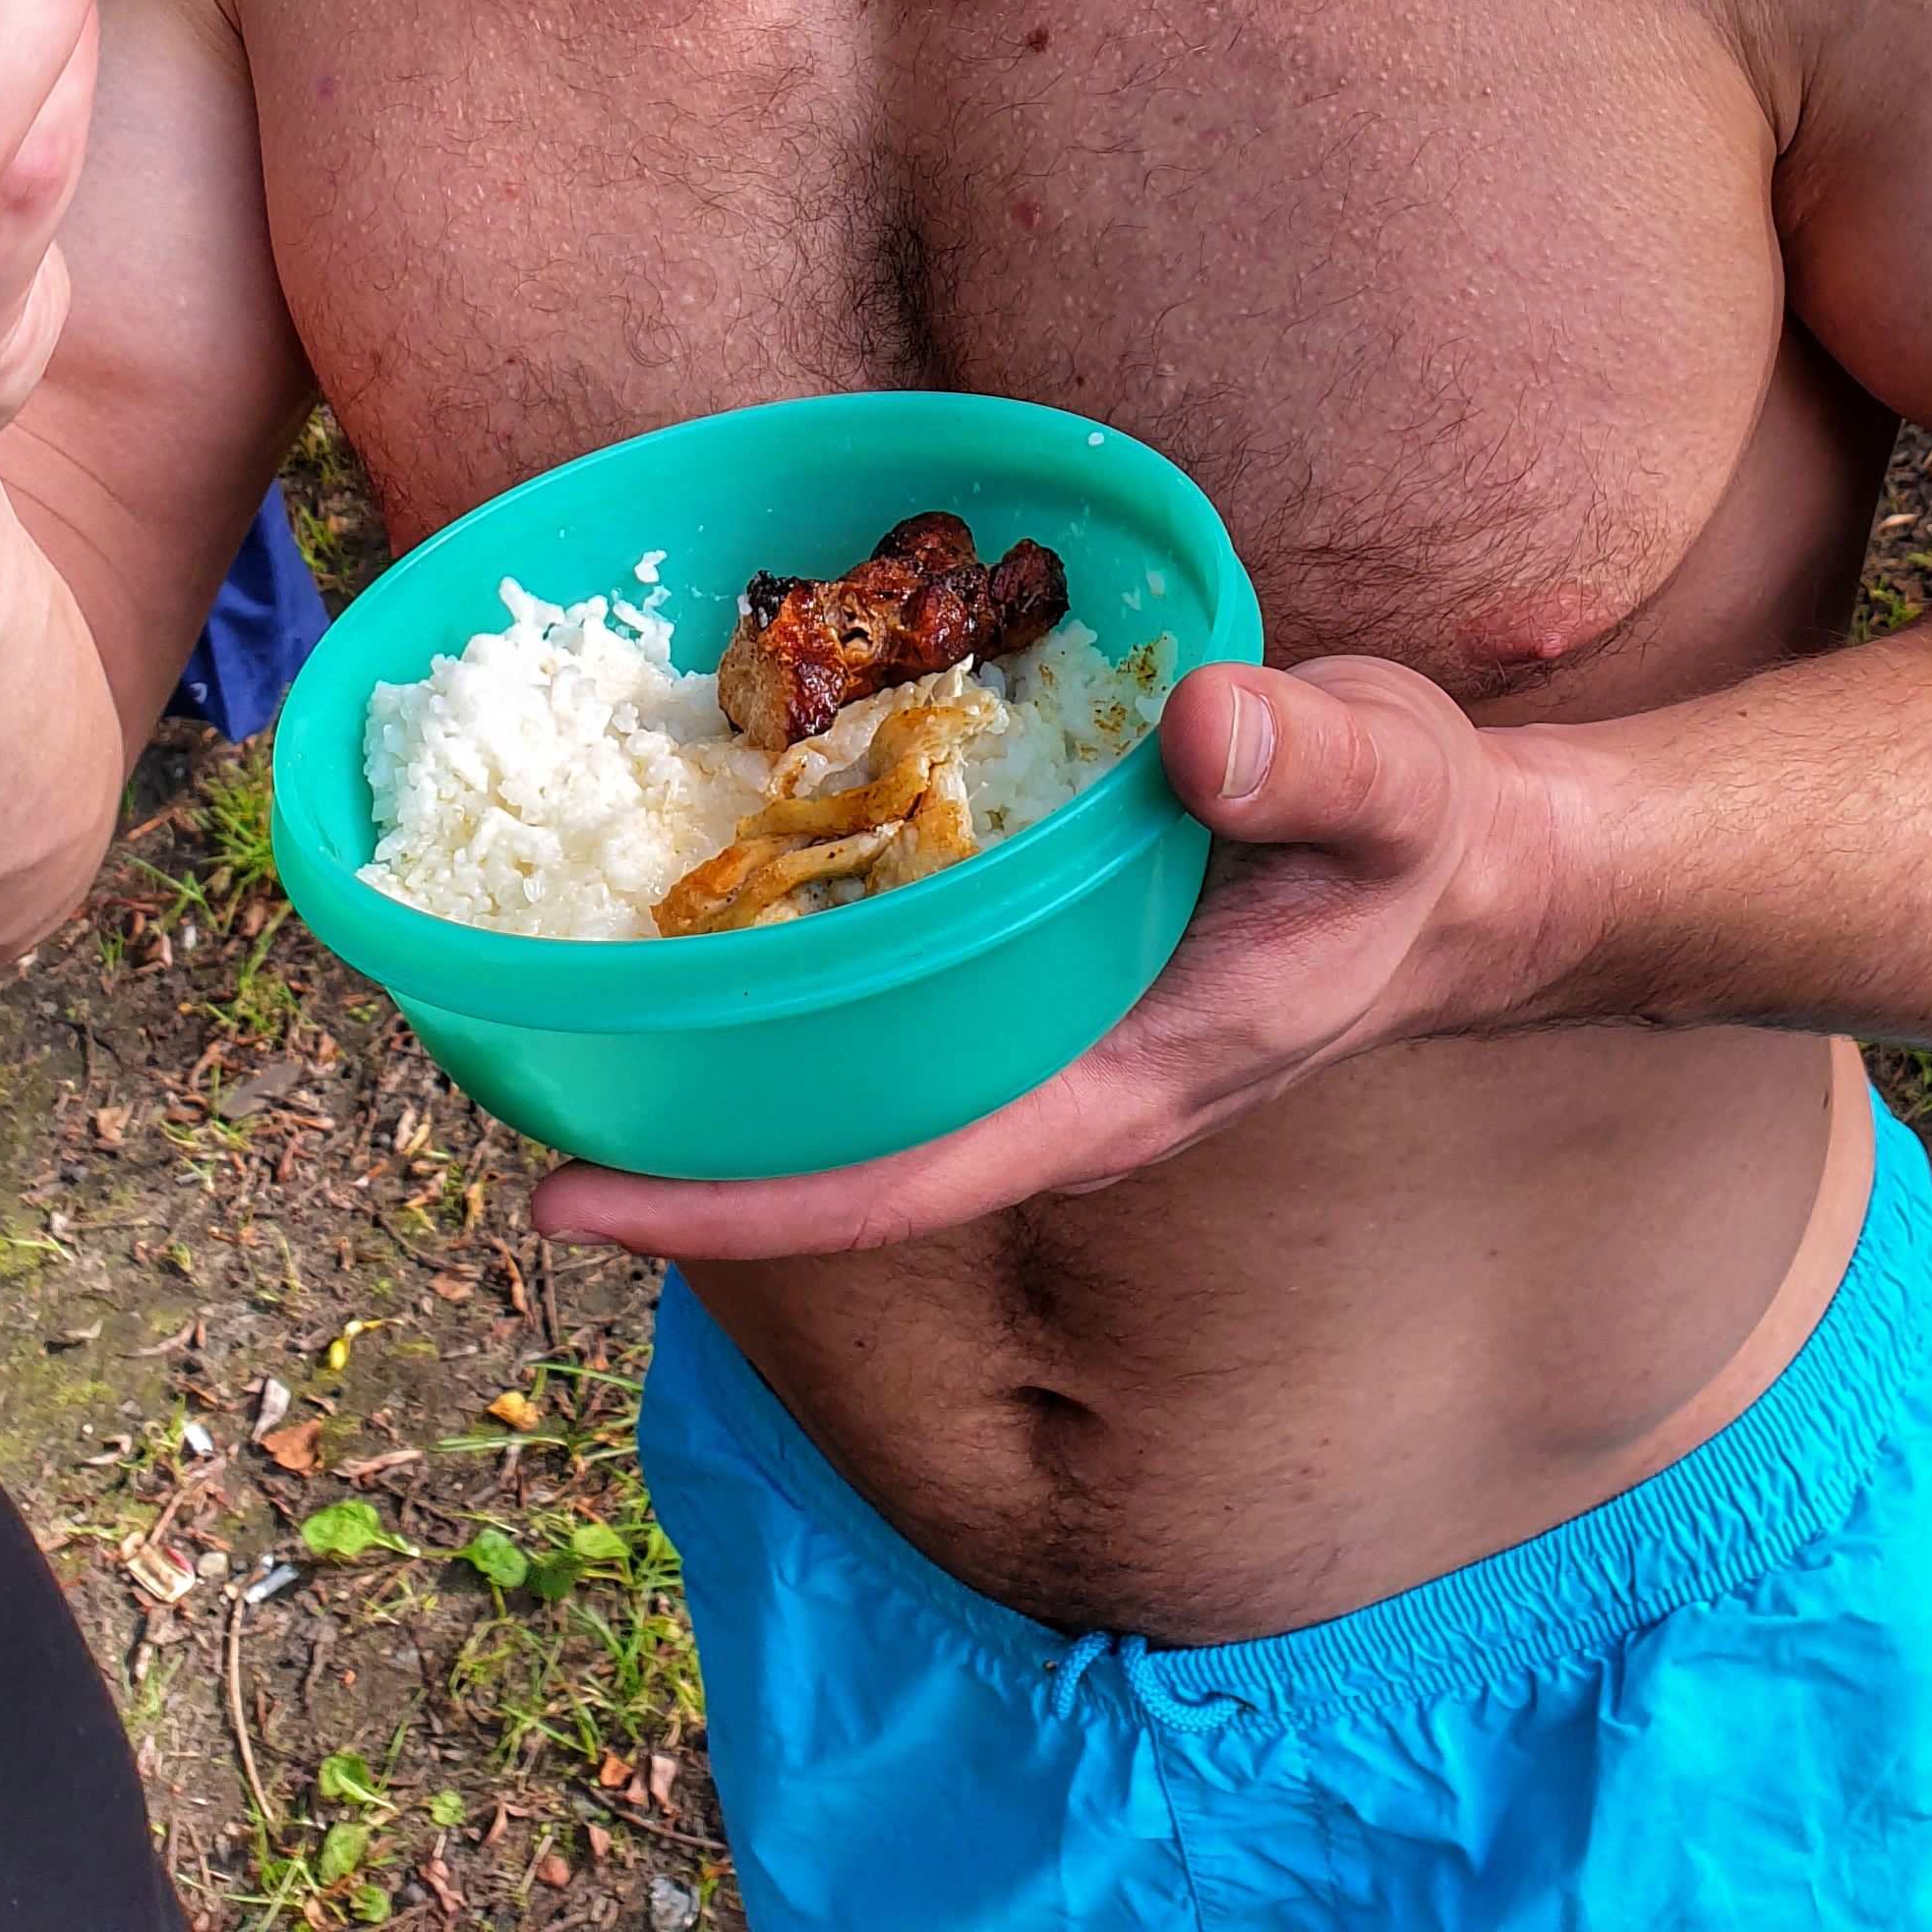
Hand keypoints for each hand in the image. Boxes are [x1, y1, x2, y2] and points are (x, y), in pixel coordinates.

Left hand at [534, 653, 1586, 1259]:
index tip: (568, 1203)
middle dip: (664, 1140)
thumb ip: (1313, 755)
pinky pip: (875, 989)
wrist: (1452, 867)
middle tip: (479, 1072)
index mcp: (1115, 1087)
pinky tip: (690, 884)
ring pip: (838, 1074)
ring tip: (527, 991)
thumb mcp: (1393, 781)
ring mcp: (1032, 1032)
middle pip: (826, 1147)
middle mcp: (1049, 1081)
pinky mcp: (1024, 963)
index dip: (727, 1205)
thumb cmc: (1416, 839)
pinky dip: (774, 954)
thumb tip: (1202, 728)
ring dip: (700, 1049)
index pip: (894, 1181)